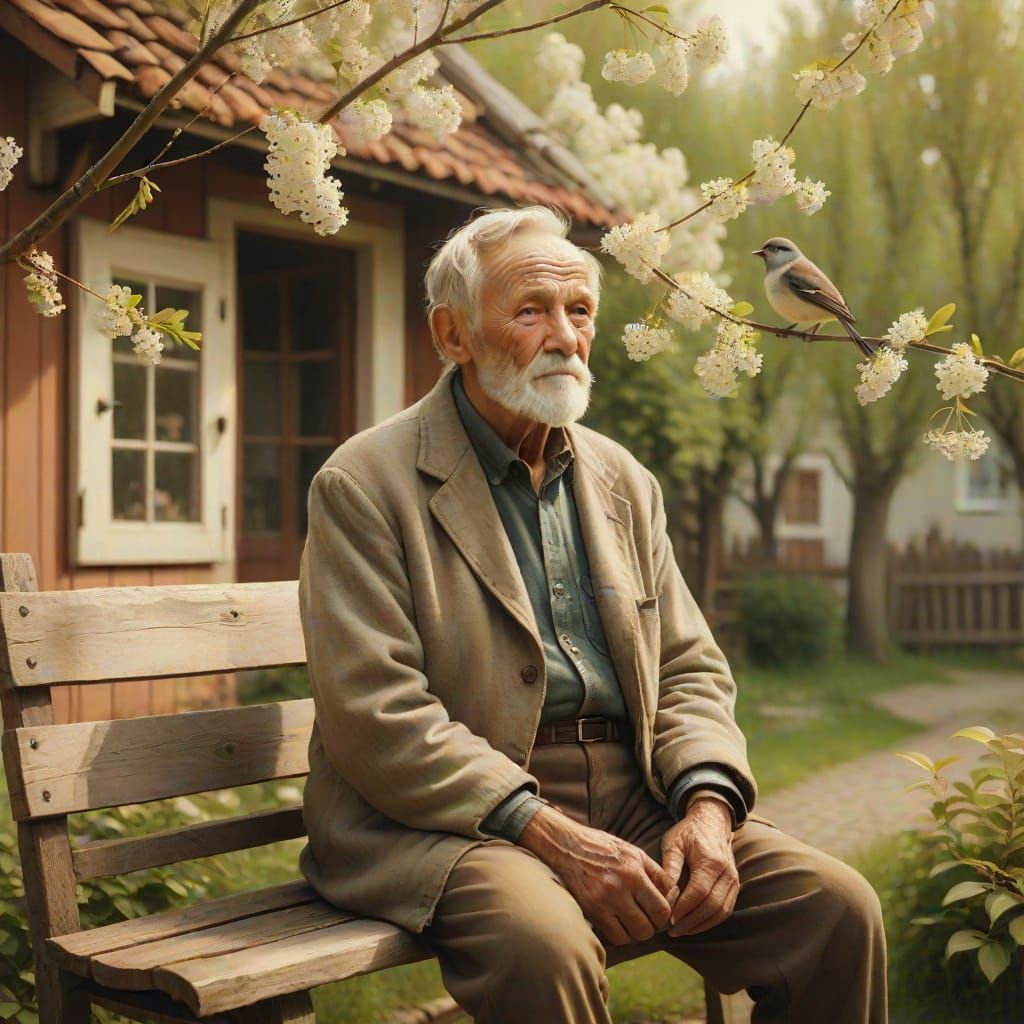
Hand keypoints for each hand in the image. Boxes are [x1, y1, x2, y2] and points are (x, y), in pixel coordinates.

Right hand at [518, 805, 674, 945]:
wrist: (567, 845)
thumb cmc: (603, 848)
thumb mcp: (634, 852)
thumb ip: (656, 873)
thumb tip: (673, 895)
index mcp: (634, 872)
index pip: (661, 909)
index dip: (664, 916)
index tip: (658, 912)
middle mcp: (620, 888)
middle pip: (648, 928)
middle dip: (650, 926)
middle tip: (644, 917)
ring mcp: (604, 901)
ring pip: (631, 936)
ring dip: (634, 932)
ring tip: (630, 919)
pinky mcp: (591, 910)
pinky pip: (614, 936)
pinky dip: (619, 934)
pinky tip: (616, 921)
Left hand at [660, 797, 738, 936]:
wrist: (712, 821)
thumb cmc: (689, 832)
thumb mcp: (674, 843)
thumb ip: (669, 867)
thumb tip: (664, 893)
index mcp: (711, 861)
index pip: (699, 892)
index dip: (684, 908)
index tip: (668, 919)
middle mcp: (727, 873)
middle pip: (712, 905)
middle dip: (691, 922)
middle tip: (671, 930)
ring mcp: (734, 880)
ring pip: (721, 912)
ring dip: (701, 925)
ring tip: (680, 930)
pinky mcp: (734, 887)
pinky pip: (725, 910)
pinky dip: (710, 921)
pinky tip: (693, 925)